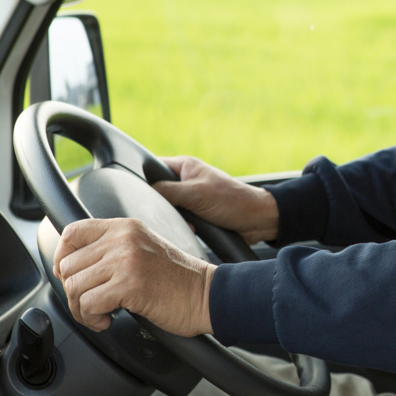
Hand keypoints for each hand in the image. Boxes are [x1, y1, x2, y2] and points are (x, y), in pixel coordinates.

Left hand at [48, 217, 215, 335]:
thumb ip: (113, 248)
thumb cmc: (178, 279)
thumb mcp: (143, 248)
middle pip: (68, 265)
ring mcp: (126, 260)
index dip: (62, 256)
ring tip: (100, 314)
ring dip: (82, 309)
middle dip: (73, 292)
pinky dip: (92, 319)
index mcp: (125, 227)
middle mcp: (123, 238)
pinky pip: (88, 304)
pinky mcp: (129, 285)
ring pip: (74, 286)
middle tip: (90, 304)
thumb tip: (74, 265)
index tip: (69, 275)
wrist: (206, 294)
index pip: (72, 232)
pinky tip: (108, 320)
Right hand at [153, 156, 278, 243]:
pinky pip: (181, 220)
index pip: (154, 167)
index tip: (139, 194)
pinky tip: (194, 229)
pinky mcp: (197, 213)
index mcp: (185, 166)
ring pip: (169, 209)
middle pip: (158, 192)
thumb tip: (146, 193)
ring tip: (188, 221)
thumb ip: (168, 191)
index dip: (144, 179)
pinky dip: (184, 226)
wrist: (257, 220)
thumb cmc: (231, 200)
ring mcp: (191, 197)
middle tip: (169, 211)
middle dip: (162, 205)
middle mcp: (186, 180)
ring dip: (175, 218)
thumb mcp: (195, 193)